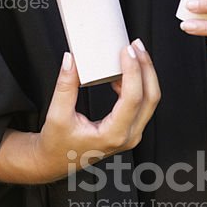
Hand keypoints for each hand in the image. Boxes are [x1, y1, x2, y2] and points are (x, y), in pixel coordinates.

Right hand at [0, 41, 159, 184]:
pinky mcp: (130, 128)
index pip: (133, 98)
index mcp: (112, 135)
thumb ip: (65, 86)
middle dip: (146, 67)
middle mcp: (128, 136)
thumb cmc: (56, 143)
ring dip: (144, 73)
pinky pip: (142, 102)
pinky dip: (138, 82)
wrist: (55, 161)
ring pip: (150, 99)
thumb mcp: (57, 115)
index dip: (133, 71)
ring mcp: (132, 133)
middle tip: (135, 45)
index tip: (126, 51)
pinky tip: (124, 70)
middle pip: (150, 97)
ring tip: (131, 52)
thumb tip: (71, 59)